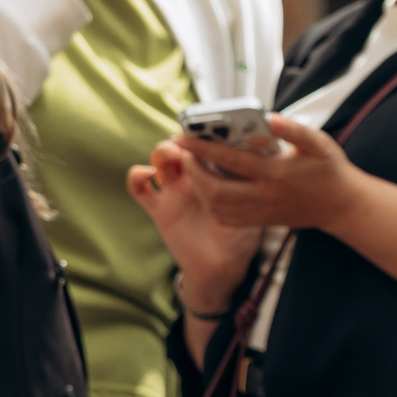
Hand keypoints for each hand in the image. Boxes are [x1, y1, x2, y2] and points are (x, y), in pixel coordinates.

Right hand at [127, 138, 260, 311]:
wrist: (222, 269)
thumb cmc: (241, 238)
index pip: (206, 145)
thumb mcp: (251, 208)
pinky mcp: (159, 209)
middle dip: (184, 138)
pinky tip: (148, 175)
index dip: (206, 133)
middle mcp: (194, 178)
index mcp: (215, 175)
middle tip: (191, 141)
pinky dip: (137, 176)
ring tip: (173, 156)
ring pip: (160, 160)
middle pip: (181, 145)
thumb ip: (248, 186)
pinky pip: (139, 188)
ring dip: (163, 151)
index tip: (212, 127)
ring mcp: (175, 191)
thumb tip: (259, 160)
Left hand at [174, 115, 364, 231]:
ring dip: (199, 188)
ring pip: (218, 207)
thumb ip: (294, 129)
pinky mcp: (262, 221)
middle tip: (185, 155)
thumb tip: (270, 118)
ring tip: (194, 169)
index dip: (202, 148)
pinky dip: (212, 204)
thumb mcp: (319, 143)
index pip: (230, 160)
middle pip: (216, 190)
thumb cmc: (330, 170)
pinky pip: (227, 219)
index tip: (182, 137)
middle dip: (193, 172)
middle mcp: (266, 195)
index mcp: (276, 173)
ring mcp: (262, 211)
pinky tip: (210, 189)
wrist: (342, 206)